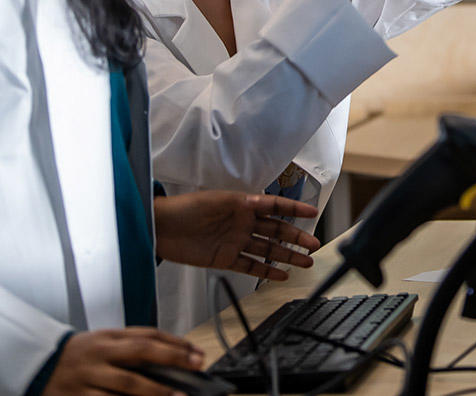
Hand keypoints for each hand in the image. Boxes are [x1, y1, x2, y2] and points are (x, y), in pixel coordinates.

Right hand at [42, 328, 203, 395]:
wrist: (37, 365)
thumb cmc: (78, 356)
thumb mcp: (103, 344)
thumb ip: (131, 350)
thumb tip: (171, 360)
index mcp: (108, 337)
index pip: (148, 335)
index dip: (175, 343)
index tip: (196, 353)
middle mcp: (100, 354)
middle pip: (140, 354)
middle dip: (171, 359)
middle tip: (195, 367)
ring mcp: (89, 378)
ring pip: (126, 384)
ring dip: (154, 391)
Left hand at [153, 191, 321, 280]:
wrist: (161, 227)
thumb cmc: (185, 208)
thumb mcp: (217, 200)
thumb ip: (241, 204)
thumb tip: (263, 200)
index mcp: (242, 204)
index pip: (275, 205)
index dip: (294, 208)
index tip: (312, 212)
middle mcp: (242, 223)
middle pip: (276, 230)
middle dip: (296, 237)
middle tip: (314, 245)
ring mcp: (235, 241)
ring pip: (267, 249)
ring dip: (287, 255)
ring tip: (305, 262)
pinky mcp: (225, 258)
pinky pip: (251, 266)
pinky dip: (266, 271)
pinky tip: (280, 275)